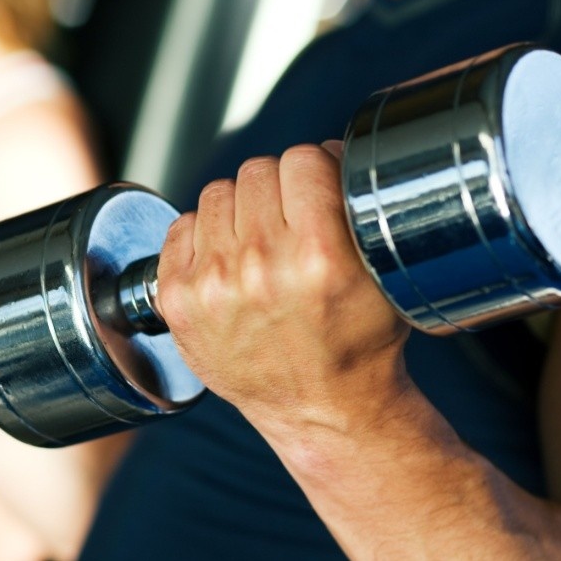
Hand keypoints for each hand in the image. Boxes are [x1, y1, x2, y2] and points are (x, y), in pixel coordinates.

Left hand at [157, 143, 410, 435]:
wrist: (321, 409)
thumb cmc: (357, 342)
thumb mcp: (381, 273)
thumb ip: (354, 207)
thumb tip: (328, 151)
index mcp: (321, 254)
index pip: (303, 159)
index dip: (315, 170)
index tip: (318, 190)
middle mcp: (262, 266)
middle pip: (257, 170)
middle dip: (278, 190)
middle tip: (291, 222)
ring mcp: (214, 284)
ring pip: (218, 192)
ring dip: (239, 210)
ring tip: (260, 245)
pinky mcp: (179, 299)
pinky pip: (182, 224)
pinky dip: (203, 236)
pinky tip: (228, 261)